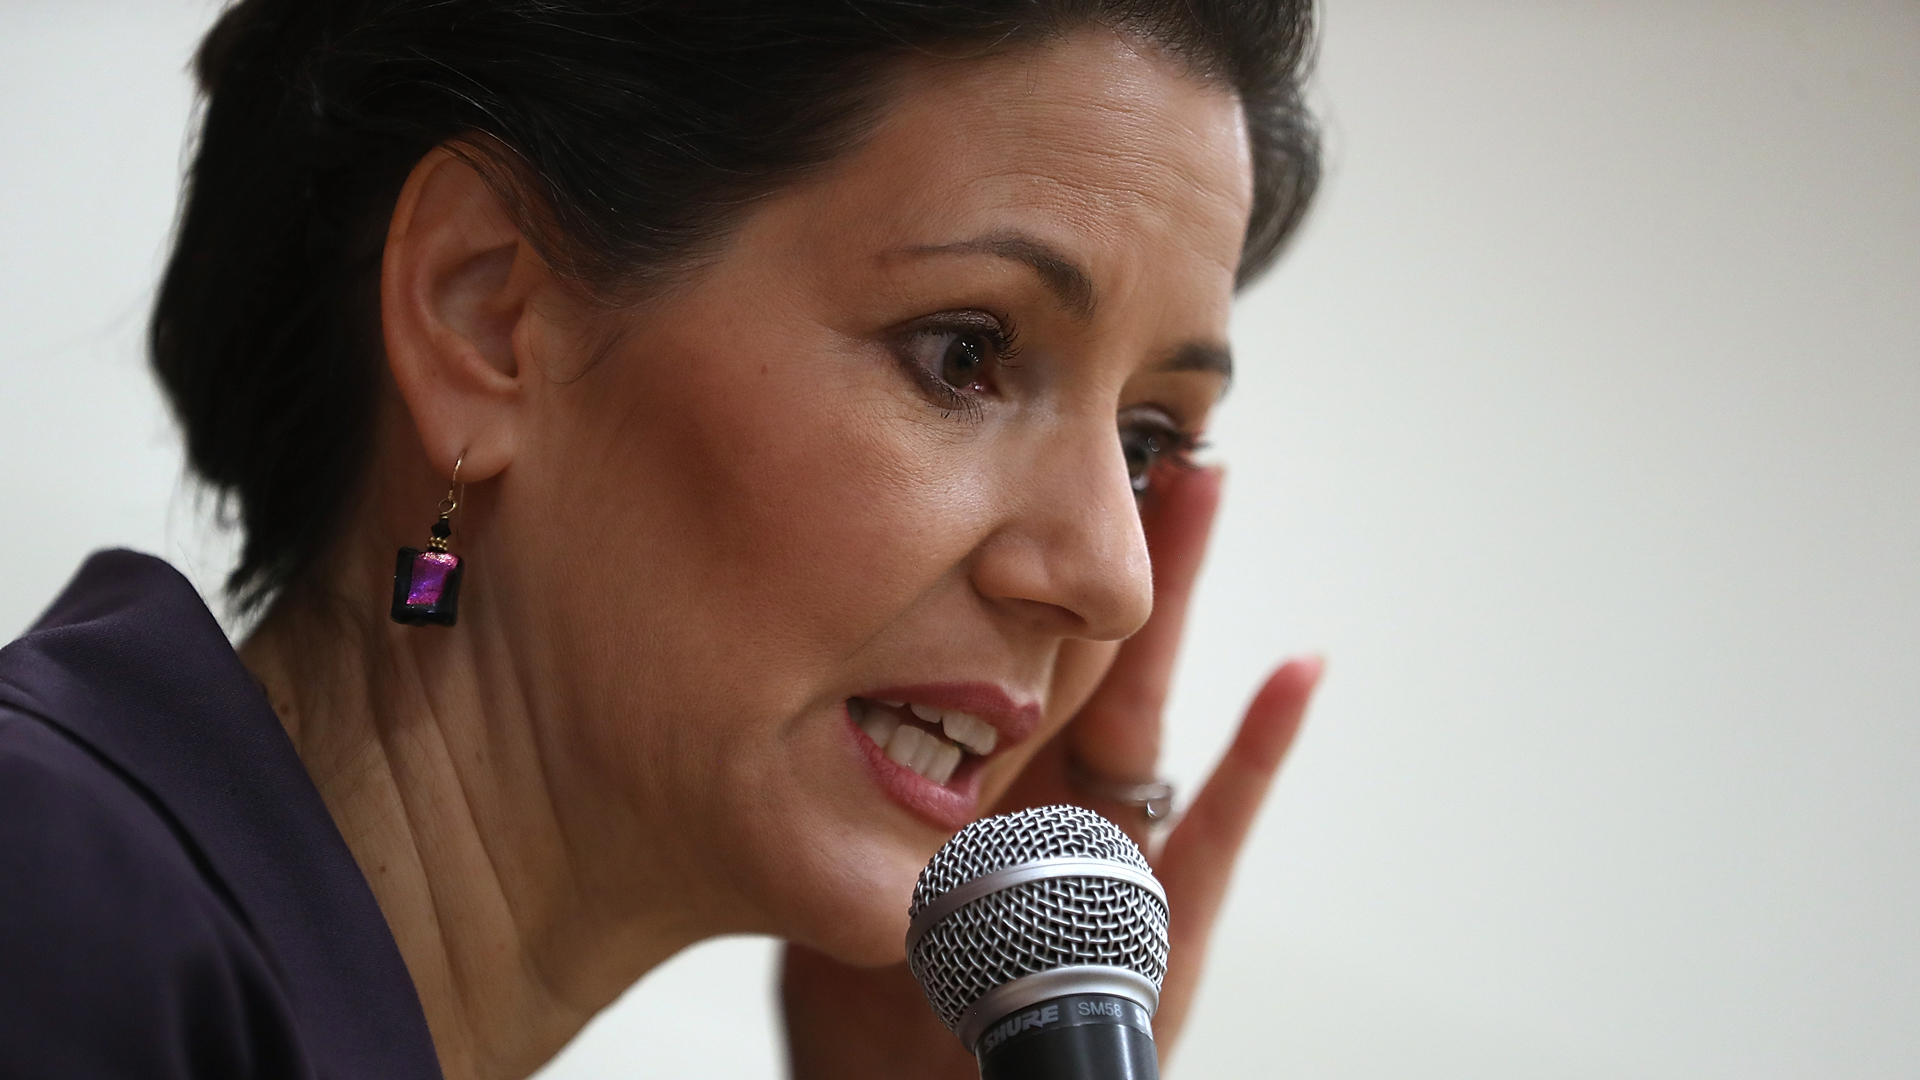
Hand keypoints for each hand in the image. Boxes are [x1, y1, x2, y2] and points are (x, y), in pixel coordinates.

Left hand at [781, 465, 1321, 1077]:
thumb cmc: (870, 1010)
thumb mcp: (835, 870)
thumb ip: (824, 779)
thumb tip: (743, 658)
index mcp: (977, 777)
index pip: (998, 638)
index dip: (1010, 547)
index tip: (1013, 445)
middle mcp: (1053, 797)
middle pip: (1086, 640)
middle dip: (1107, 533)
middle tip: (1121, 417)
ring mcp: (1115, 851)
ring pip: (1150, 696)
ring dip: (1178, 589)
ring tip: (1203, 480)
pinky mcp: (1165, 923)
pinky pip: (1214, 828)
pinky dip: (1258, 752)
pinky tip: (1293, 672)